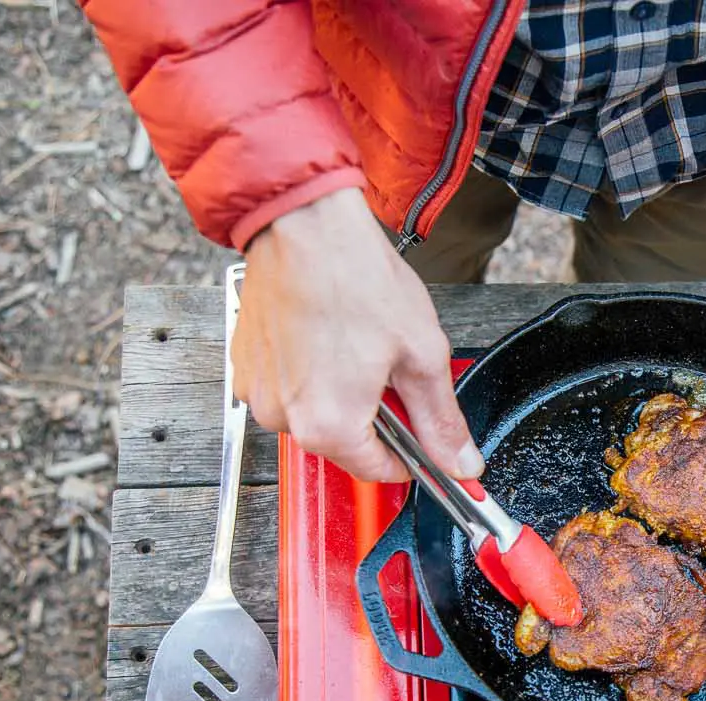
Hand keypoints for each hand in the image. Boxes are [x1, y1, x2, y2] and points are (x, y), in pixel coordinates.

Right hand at [232, 188, 482, 482]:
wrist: (302, 225)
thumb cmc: (356, 279)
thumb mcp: (421, 355)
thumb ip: (440, 419)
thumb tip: (461, 462)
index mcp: (330, 426)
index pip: (378, 471)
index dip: (408, 456)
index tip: (420, 436)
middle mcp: (285, 419)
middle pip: (344, 443)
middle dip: (374, 416)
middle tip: (391, 369)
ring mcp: (258, 394)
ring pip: (314, 415)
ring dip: (340, 394)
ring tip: (355, 345)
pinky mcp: (244, 369)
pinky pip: (287, 389)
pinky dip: (309, 374)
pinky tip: (326, 337)